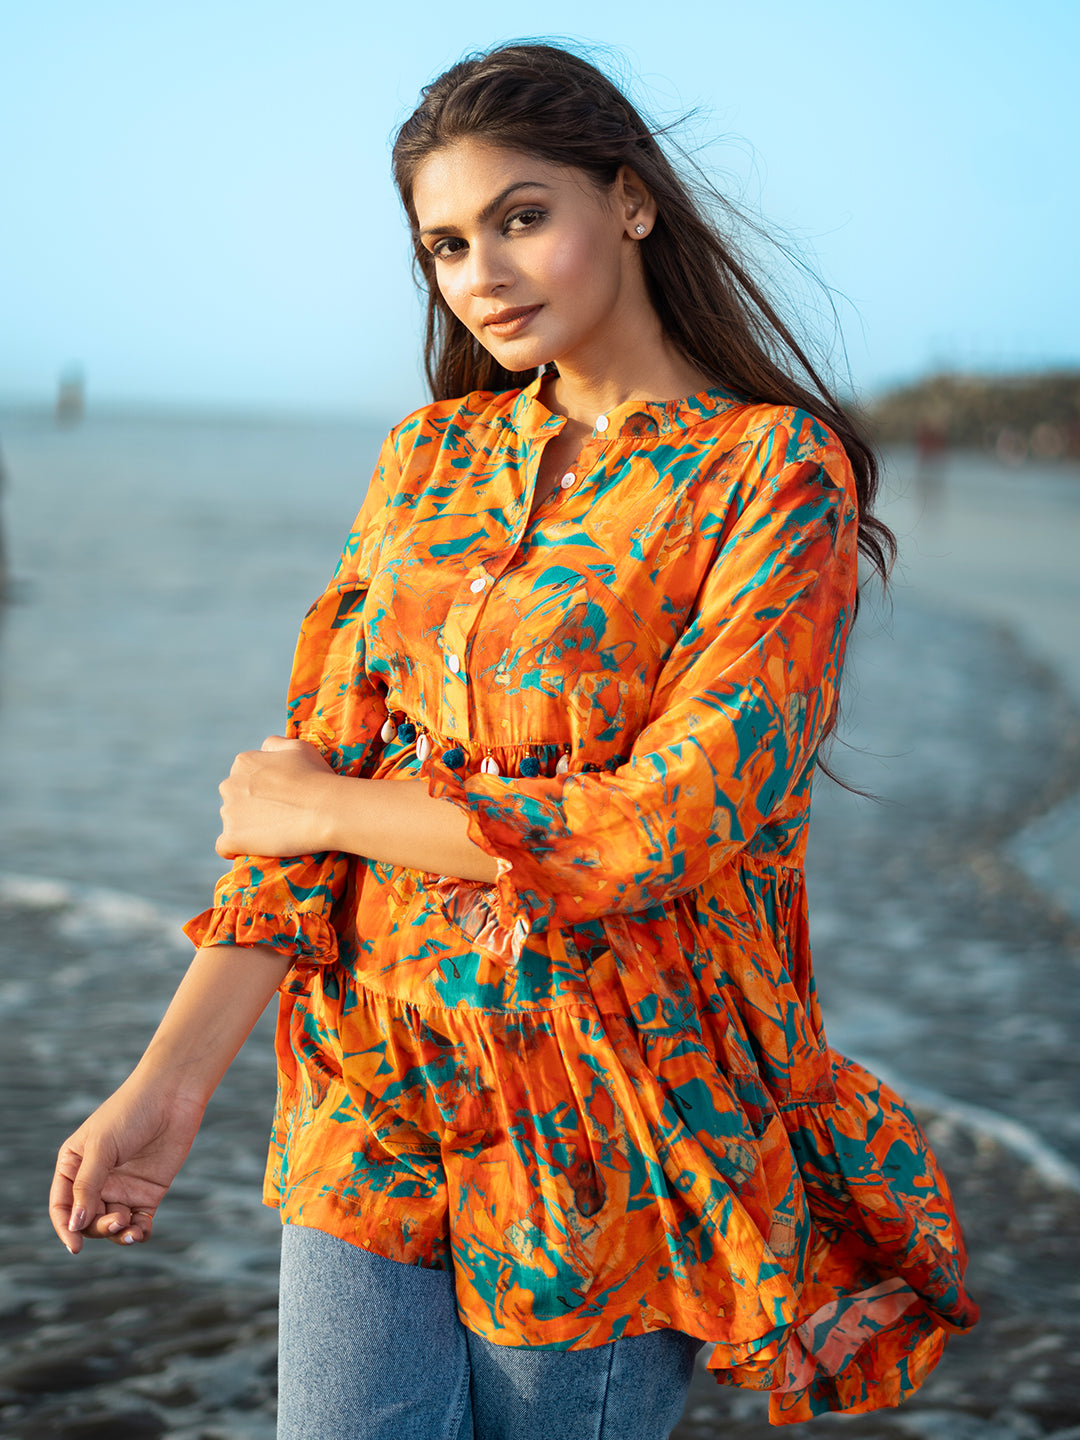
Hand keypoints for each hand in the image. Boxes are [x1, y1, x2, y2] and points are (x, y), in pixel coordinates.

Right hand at [50, 1075, 205, 1253]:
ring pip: (112, 1225)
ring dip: (117, 1234)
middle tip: (116, 1220)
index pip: (62, 1206)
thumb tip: (75, 1224)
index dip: (65, 1228)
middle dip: (97, 1228)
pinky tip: (141, 1233)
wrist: (173, 1094)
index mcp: (74, 1165)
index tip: (76, 1246)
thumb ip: (87, 1186)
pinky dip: (138, 1233)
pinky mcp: (148, 1192)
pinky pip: (139, 1222)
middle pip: (87, 1220)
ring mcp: (123, 1187)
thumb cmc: (131, 1112)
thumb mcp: (102, 1147)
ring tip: (128, 1227)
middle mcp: (96, 1180)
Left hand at [216, 735, 337, 858]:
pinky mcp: (232, 838)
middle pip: (234, 798)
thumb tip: (263, 749)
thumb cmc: (316, 776)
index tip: (279, 797)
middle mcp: (230, 784)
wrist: (326, 809)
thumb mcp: (298, 746)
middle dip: (250, 806)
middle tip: (278, 815)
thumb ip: (274, 744)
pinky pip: (224, 847)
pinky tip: (252, 849)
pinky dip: (236, 849)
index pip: (243, 776)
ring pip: (231, 822)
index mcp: (244, 762)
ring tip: (275, 832)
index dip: (261, 789)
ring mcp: (229, 812)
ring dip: (247, 827)